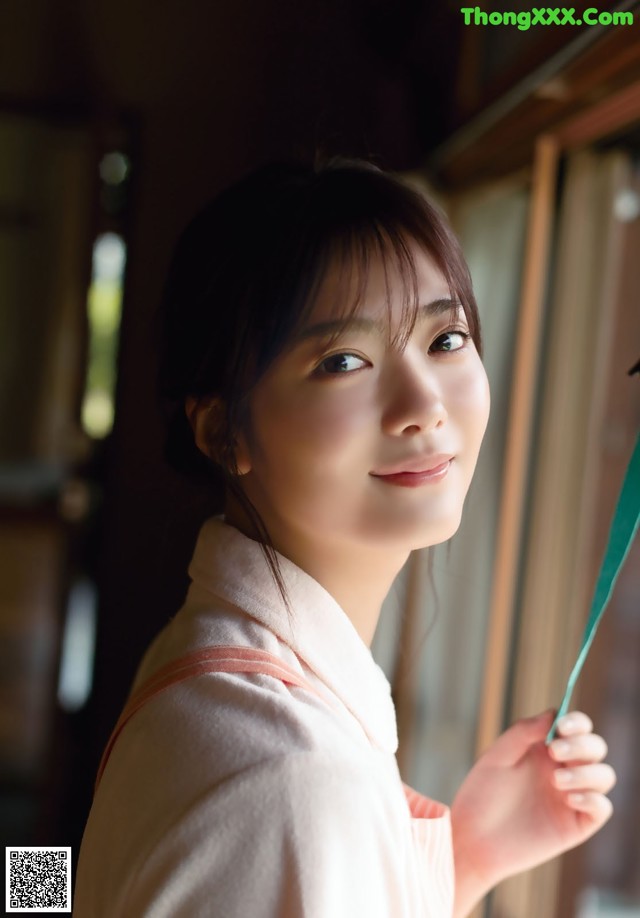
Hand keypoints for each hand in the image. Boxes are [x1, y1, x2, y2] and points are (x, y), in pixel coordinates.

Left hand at [450, 710, 614, 909]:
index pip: (576, 727)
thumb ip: (523, 732)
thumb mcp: (498, 756)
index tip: (562, 726)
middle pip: (595, 747)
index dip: (576, 722)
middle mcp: (564, 768)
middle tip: (554, 751)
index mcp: (547, 747)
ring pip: (604, 775)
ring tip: (556, 780)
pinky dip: (593, 799)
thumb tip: (553, 714)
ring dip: (586, 772)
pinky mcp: (576, 824)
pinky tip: (569, 798)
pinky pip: (602, 808)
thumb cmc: (482, 793)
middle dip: (582, 745)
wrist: (473, 837)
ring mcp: (572, 796)